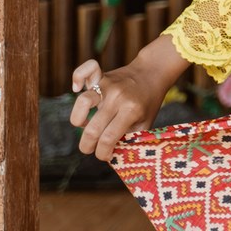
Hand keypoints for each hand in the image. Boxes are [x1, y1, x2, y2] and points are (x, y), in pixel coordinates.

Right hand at [69, 35, 188, 161]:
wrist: (153, 73)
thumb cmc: (149, 102)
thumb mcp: (146, 123)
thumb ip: (130, 139)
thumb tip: (113, 158)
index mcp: (131, 110)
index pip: (108, 138)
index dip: (102, 153)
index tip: (104, 156)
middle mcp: (118, 97)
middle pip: (92, 128)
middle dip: (87, 146)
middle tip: (90, 149)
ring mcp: (108, 85)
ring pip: (83, 102)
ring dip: (78, 119)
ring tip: (84, 124)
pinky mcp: (101, 76)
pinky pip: (84, 71)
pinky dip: (77, 77)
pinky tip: (76, 88)